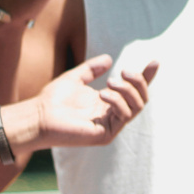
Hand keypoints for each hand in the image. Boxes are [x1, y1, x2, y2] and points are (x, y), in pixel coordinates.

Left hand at [33, 54, 156, 149]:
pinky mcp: (106, 134)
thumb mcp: (76, 78)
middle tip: (124, 72)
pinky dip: (118, 101)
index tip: (155, 62)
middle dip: (139, 82)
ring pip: (137, 106)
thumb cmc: (52, 100)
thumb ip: (92, 69)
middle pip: (141, 98)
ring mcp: (111, 126)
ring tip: (111, 82)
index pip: (134, 90)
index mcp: (107, 103)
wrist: (39, 116)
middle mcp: (112, 115)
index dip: (146, 77)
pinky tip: (103, 95)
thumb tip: (109, 59)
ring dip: (128, 91)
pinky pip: (124, 116)